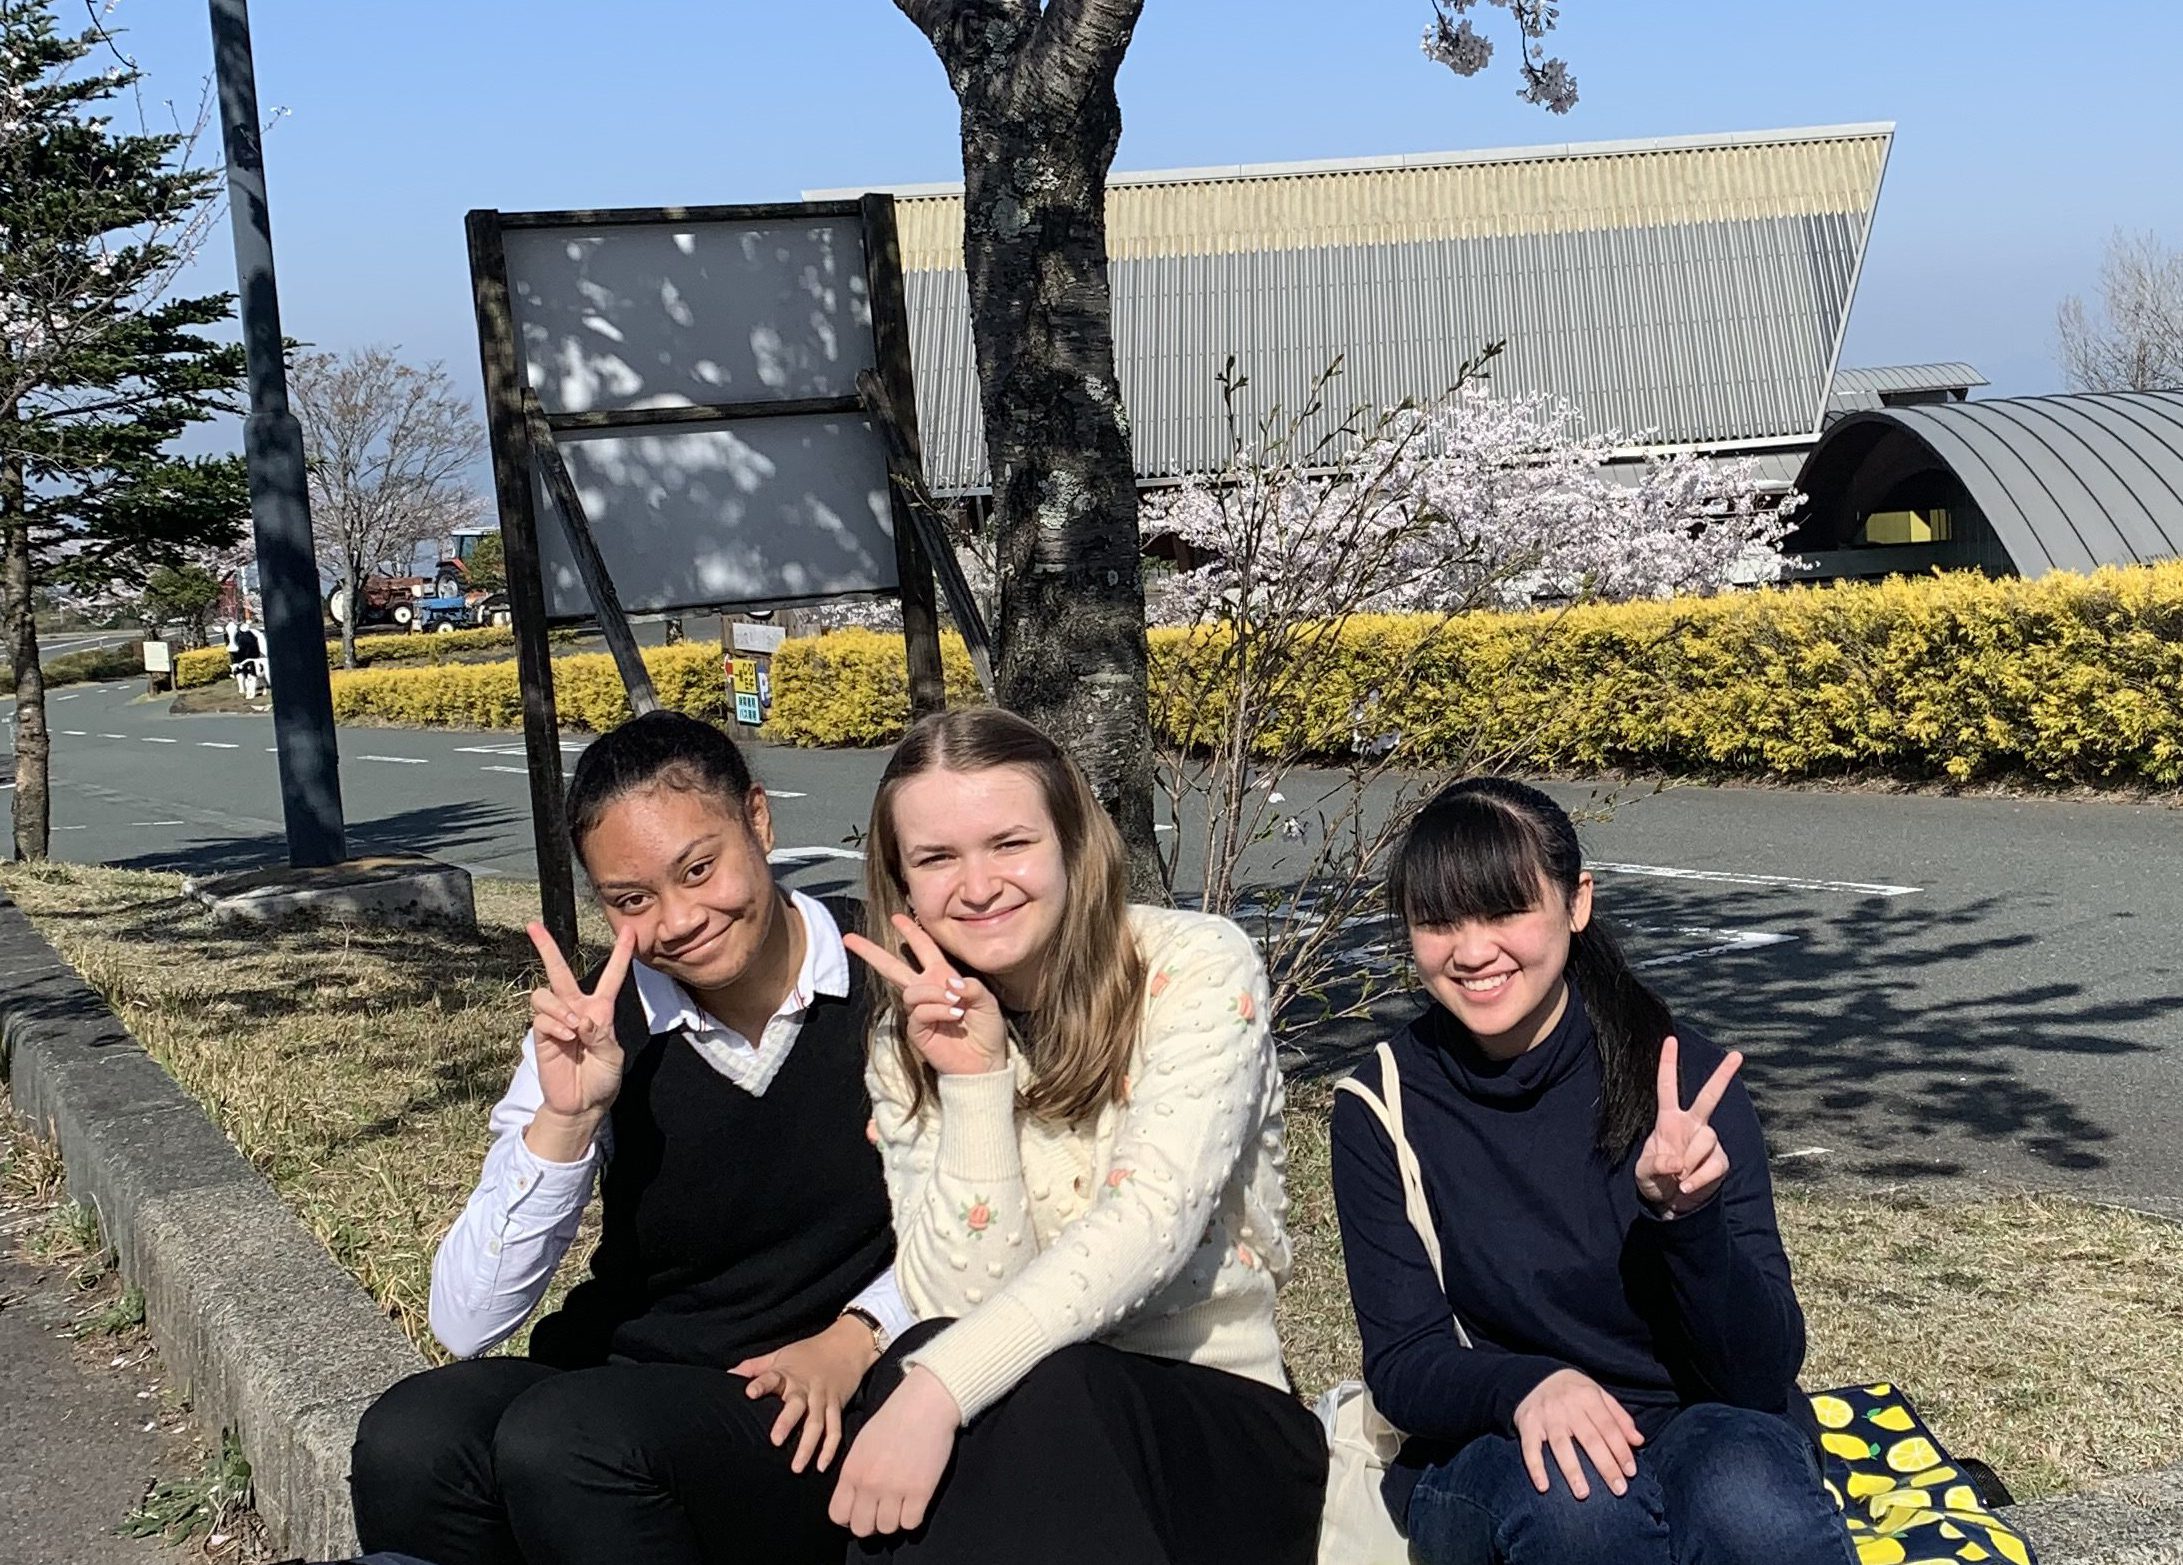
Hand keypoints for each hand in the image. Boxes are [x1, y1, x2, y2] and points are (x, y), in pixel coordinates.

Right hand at [524, 922, 635, 1141]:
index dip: (620, 955)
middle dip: (547, 948)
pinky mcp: (541, 1035)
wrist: (584, 1104)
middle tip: (533, 926)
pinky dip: (555, 1025)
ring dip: (560, 1008)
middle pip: (560, 972)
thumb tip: (581, 1019)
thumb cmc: (603, 1078)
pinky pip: (541, 1018)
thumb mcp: (613, 1056)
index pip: (612, 977)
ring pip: (545, 994)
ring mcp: (557, 1021)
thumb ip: (601, 1035)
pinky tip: (566, 1038)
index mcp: (600, 1010)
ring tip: (573, 1028)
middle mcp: (576, 1009)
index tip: (628, 931)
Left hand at [730, 1316, 879, 1473]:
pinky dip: (830, 1448)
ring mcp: (823, 1398)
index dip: (761, 1384)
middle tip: (776, 1441)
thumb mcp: (779, 1355)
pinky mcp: (838, 1406)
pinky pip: (835, 1429)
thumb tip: (728, 1375)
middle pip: (797, 1406)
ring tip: (797, 1467)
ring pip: (817, 1424)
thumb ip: (754, 1366)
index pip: (772, 1378)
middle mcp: (806, 1388)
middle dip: (787, 1422)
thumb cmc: (808, 1351)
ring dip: (808, 1446)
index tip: (750, 1393)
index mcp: (788, 1374)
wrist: (847, 1344)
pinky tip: (822, 1466)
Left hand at [828, 1365, 960, 1536]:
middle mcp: (869, 1483)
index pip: (838, 1515)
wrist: (926, 1402)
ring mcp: (895, 1489)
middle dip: (872, 1522)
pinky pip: (912, 1523)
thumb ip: (854, 1474)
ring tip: (901, 1502)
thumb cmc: (894, 1419)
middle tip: (883, 1508)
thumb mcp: (862, 1444)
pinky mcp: (921, 1491)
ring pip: (887, 1529)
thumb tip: (854, 1501)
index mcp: (851, 1470)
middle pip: (861, 1528)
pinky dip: (913, 1516)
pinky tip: (916, 1501)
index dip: (850, 1517)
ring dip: (895, 1519)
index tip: (861, 1510)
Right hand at [844, 914, 1007, 1076]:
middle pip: (893, 967)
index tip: (896, 917)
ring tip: (956, 1006)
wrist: (984, 1061)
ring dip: (934, 994)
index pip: (924, 949)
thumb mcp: (986, 1001)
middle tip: (850, 938)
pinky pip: (919, 1012)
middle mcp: (927, 990)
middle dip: (871, 952)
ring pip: (912, 991)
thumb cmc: (986, 1028)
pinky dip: (937, 1010)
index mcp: (943, 977)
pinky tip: (953, 1015)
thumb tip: (949, 983)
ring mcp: (920, 1010)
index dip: (911, 932)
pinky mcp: (917, 1030)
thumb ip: (971, 987)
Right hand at [1512, 1368, 1644, 1498]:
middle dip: (1606, 1466)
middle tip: (1619, 1490)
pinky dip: (1535, 1468)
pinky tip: (1543, 1486)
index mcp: (1588, 1397)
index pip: (1609, 1427)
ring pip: (1561, 1446)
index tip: (1631, 1473)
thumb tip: (1638, 1441)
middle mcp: (1567, 1406)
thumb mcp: (1597, 1393)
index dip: (1621, 1450)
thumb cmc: (1572, 1390)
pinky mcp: (1527, 1424)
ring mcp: (1546, 1416)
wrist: (1533, 1374)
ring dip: (1572, 1471)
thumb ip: (1619, 1417)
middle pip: (1590, 1439)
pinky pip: (1530, 1448)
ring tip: (1583, 1494)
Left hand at [1634, 1034, 1743, 1217]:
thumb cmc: (1655, 1181)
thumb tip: (1677, 1162)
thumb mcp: (1644, 1173)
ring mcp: (1708, 1142)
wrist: (1672, 1204)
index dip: (1668, 1064)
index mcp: (1668, 1120)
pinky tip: (1687, 1186)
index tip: (1670, 1039)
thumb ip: (1655, 1165)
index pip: (1667, 1087)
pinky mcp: (1720, 1161)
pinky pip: (1714, 1165)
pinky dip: (1698, 1179)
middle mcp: (1692, 1125)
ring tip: (1677, 1176)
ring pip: (1706, 1138)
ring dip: (1689, 1161)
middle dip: (1723, 1075)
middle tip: (1738, 1054)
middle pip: (1709, 1096)